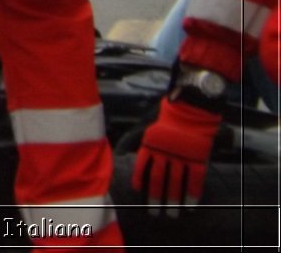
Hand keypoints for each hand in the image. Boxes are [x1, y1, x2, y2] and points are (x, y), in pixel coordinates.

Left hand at [132, 95, 222, 215]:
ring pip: (177, 183)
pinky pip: (195, 180)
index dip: (140, 181)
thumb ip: (136, 141)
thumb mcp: (147, 127)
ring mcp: (182, 156)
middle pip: (159, 179)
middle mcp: (165, 152)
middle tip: (155, 213)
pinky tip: (190, 206)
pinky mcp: (198, 158)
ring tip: (172, 214)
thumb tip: (124, 154)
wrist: (190, 108)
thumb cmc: (165, 117)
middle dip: (156, 198)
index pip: (142, 166)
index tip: (139, 194)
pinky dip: (193, 194)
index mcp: (150, 144)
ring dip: (174, 200)